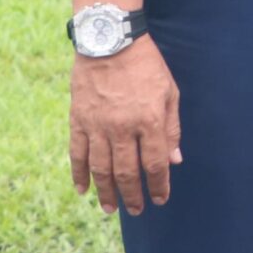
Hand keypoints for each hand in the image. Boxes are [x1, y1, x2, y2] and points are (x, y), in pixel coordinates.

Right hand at [70, 36, 178, 215]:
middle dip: (133, 195)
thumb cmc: (146, 66)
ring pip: (101, 169)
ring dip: (106, 192)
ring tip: (110, 208)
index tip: (160, 199)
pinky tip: (83, 190)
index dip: (158, 185)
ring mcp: (97, 126)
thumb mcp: (170, 92)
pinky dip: (79, 174)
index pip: (155, 163)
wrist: (110, 42)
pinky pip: (77, 154)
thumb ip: (172, 128)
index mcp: (149, 120)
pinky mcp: (78, 121)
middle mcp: (122, 128)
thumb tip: (175, 160)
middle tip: (135, 210)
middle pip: (127, 172)